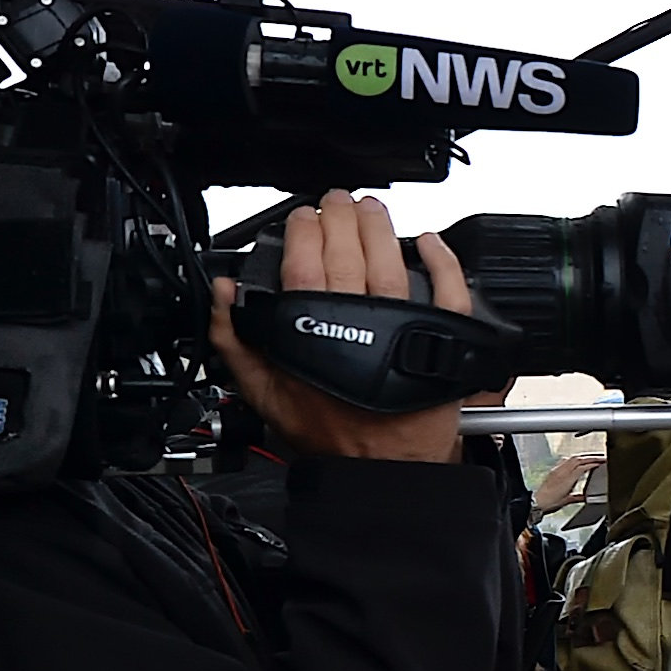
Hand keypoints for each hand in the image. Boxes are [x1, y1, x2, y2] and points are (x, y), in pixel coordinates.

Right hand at [207, 190, 476, 463]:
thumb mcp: (265, 393)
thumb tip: (222, 295)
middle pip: (347, 249)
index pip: (303, 260)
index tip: (303, 217)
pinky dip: (441, 259)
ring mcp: (403, 324)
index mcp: (312, 329)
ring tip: (370, 209)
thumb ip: (236, 341)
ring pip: (390, 259)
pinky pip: (447, 288)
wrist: (386, 467)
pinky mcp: (441, 335)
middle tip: (336, 203)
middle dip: (339, 216)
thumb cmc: (331, 432)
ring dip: (379, 226)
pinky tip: (428, 241)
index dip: (302, 230)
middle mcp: (358, 320)